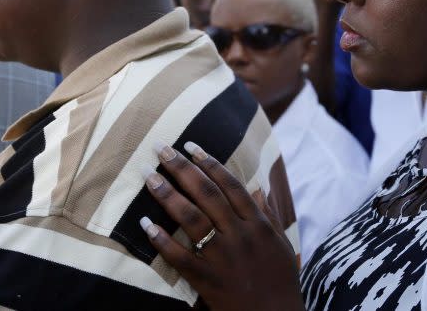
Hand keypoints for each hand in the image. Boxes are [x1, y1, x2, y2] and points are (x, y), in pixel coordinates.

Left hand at [139, 142, 304, 310]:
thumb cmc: (280, 281)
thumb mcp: (281, 243)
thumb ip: (267, 214)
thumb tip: (257, 186)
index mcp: (258, 224)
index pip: (230, 184)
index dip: (210, 163)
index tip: (191, 146)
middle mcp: (240, 235)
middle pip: (207, 194)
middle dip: (182, 168)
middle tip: (161, 149)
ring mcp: (223, 257)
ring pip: (191, 218)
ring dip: (168, 195)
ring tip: (149, 177)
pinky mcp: (208, 280)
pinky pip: (181, 257)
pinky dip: (162, 241)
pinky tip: (145, 225)